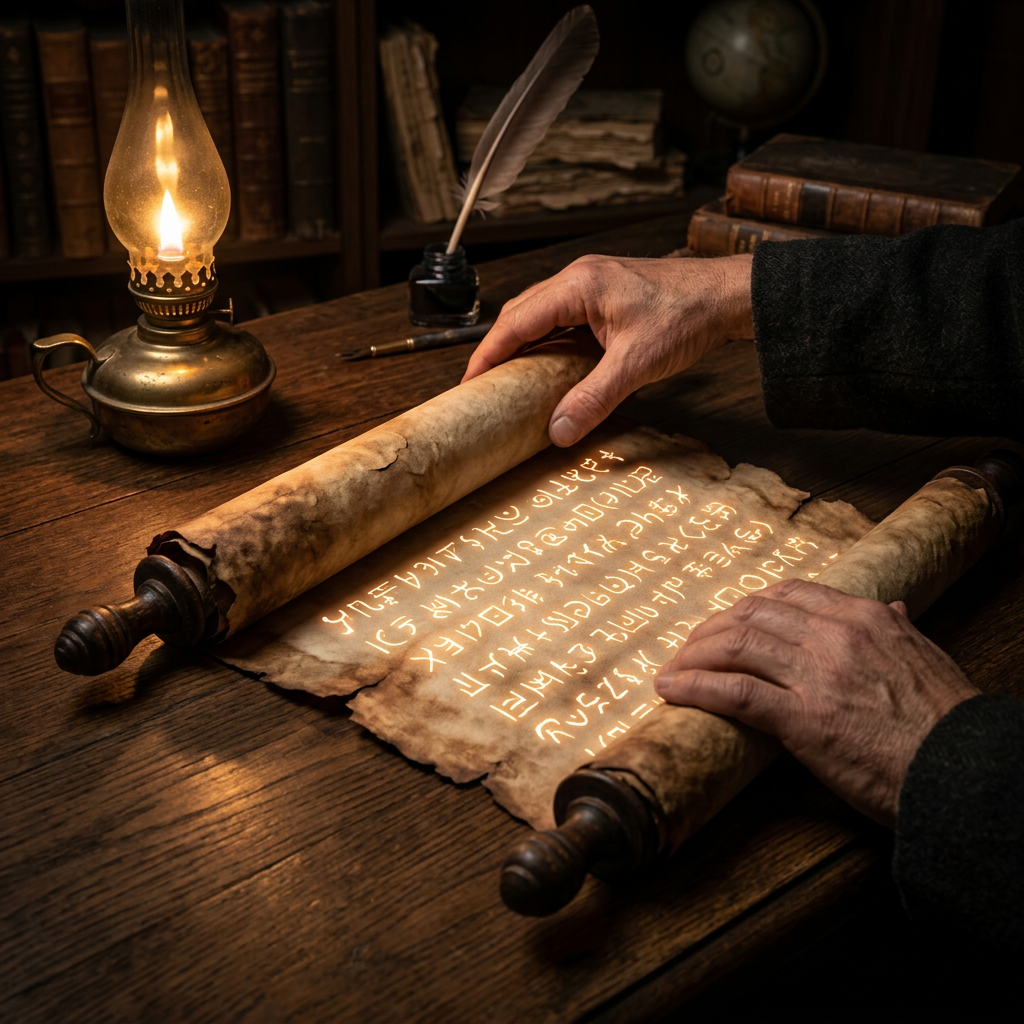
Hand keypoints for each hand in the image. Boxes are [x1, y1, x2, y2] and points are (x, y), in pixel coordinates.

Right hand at [462, 253, 753, 446]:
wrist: (728, 297)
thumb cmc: (687, 317)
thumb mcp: (636, 365)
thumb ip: (593, 398)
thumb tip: (558, 432)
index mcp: (578, 286)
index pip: (516, 321)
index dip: (488, 354)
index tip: (470, 383)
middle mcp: (578, 278)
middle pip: (520, 313)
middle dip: (498, 349)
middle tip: (484, 386)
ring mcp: (592, 284)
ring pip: (540, 314)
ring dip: (522, 345)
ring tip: (509, 379)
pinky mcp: (606, 295)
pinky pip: (562, 317)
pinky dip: (547, 342)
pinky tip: (548, 366)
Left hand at [653, 579, 978, 825]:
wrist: (963, 771)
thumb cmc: (947, 722)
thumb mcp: (927, 658)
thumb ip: (899, 630)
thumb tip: (894, 608)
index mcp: (863, 617)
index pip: (788, 593)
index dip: (747, 606)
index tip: (727, 621)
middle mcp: (834, 635)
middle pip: (751, 614)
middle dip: (711, 629)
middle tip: (690, 647)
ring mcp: (816, 673)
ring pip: (735, 646)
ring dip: (693, 656)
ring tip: (672, 669)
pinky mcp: (802, 717)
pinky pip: (734, 692)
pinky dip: (694, 687)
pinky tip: (671, 690)